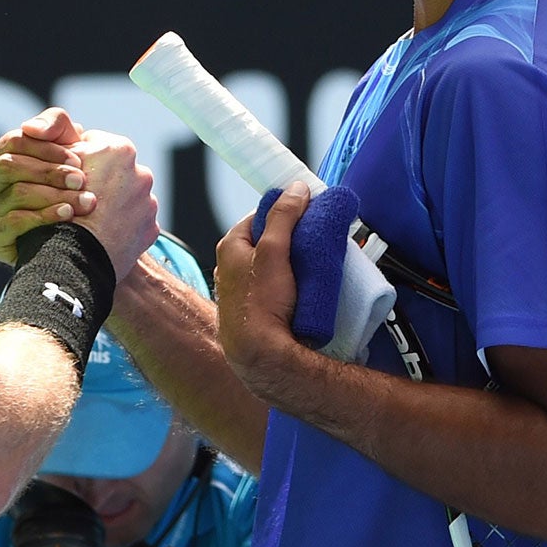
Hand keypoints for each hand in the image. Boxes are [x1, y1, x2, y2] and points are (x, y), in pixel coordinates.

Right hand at [0, 107, 93, 264]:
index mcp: (3, 159)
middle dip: (48, 172)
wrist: (85, 235)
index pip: (14, 142)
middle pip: (8, 166)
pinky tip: (67, 215)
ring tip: (84, 201)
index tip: (78, 159)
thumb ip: (55, 125)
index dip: (46, 148)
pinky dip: (42, 217)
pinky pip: (11, 224)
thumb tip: (30, 128)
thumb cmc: (75, 184)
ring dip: (53, 195)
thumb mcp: (70, 148)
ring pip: (13, 195)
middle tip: (81, 180)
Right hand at [67, 131, 158, 277]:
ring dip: (112, 205)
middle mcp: (141, 172)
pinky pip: (134, 223)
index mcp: (119, 149)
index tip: (66, 177)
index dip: (76, 160)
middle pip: (114, 172)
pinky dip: (120, 227)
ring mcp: (148, 201)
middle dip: (99, 182)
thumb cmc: (59, 205)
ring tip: (90, 220)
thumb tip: (58, 132)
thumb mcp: (54, 163)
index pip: (95, 145)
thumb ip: (62, 144)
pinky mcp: (150, 228)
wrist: (74, 255)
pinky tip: (102, 234)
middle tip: (78, 199)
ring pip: (126, 198)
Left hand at [214, 181, 310, 395]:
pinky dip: (291, 282)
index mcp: (230, 247)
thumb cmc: (261, 303)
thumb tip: (296, 190)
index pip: (260, 215)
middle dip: (293, 237)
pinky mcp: (256, 309)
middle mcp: (231, 266)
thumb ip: (283, 217)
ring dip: (294, 261)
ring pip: (273, 264)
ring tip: (316, 263)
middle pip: (268, 240)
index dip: (285, 211)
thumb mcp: (273, 251)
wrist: (260, 356)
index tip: (309, 212)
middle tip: (316, 239)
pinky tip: (306, 287)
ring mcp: (244, 290)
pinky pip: (277, 286)